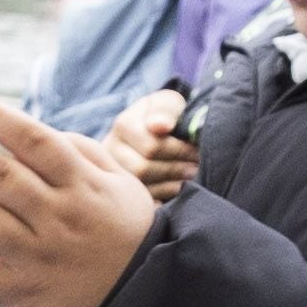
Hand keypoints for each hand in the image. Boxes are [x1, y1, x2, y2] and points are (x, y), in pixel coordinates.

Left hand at [0, 97, 161, 306]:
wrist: (144, 303)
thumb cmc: (126, 233)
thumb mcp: (121, 186)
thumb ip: (81, 152)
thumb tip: (33, 129)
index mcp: (82, 186)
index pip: (35, 143)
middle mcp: (57, 218)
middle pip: (1, 176)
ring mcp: (37, 257)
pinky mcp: (20, 293)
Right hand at [115, 85, 199, 203]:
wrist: (157, 131)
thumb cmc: (167, 117)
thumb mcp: (170, 104)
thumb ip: (166, 110)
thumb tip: (160, 126)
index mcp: (123, 125)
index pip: (150, 145)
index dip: (178, 150)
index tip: (196, 150)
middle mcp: (109, 150)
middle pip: (142, 169)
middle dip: (175, 168)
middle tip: (196, 168)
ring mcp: (112, 173)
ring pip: (142, 188)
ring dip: (172, 184)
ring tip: (190, 177)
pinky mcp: (120, 193)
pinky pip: (141, 202)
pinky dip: (164, 197)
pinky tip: (177, 188)